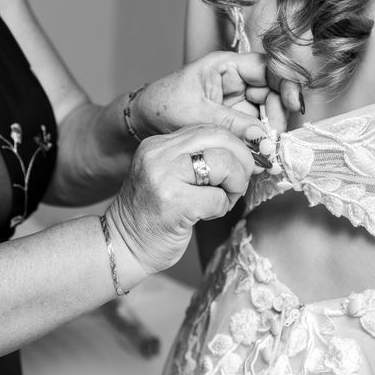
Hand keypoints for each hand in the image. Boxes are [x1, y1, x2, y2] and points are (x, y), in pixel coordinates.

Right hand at [106, 125, 254, 275]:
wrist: (125, 246)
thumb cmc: (154, 214)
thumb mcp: (170, 176)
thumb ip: (198, 158)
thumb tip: (250, 152)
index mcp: (157, 145)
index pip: (210, 128)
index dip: (237, 145)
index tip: (249, 162)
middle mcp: (157, 155)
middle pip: (220, 138)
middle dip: (243, 161)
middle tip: (239, 183)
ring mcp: (163, 178)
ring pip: (224, 164)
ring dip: (234, 186)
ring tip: (221, 200)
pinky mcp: (173, 204)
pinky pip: (218, 198)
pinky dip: (221, 209)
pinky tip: (205, 215)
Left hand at [132, 51, 302, 140]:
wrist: (140, 124)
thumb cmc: (161, 107)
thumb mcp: (195, 114)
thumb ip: (230, 124)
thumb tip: (263, 138)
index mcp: (225, 66)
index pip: (268, 67)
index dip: (286, 82)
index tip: (295, 105)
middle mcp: (235, 80)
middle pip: (273, 92)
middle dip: (277, 116)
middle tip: (273, 141)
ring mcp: (236, 101)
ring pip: (266, 114)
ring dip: (269, 134)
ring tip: (265, 154)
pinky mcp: (233, 121)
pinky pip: (254, 129)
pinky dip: (258, 143)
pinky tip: (257, 157)